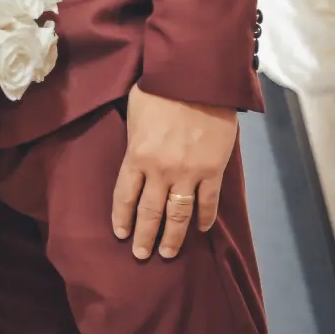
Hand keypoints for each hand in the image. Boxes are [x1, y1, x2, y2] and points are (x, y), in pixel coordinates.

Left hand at [111, 84, 236, 260]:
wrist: (196, 78)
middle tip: (141, 255)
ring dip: (172, 237)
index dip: (122, 218)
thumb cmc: (159, 88)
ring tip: (168, 253)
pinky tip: (200, 229)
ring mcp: (188, 173)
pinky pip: (207, 202)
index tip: (121, 234)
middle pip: (149, 212)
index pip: (124, 196)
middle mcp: (160, 171)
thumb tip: (134, 153)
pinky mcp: (213, 170)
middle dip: (144, 236)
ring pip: (178, 215)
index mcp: (136, 155)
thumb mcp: (134, 112)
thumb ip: (133, 138)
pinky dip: (204, 218)